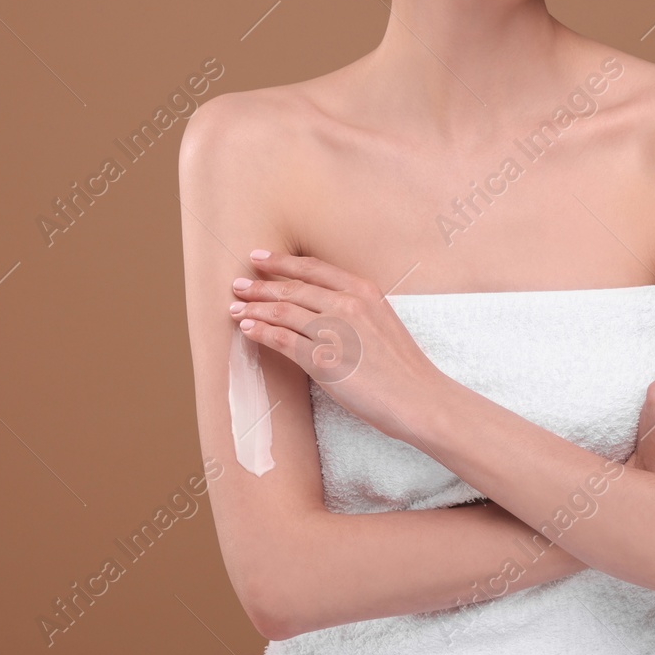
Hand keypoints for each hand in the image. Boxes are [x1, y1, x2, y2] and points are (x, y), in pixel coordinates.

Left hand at [230, 250, 442, 439]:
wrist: (419, 397)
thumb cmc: (403, 366)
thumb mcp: (383, 320)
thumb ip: (355, 308)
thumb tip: (321, 306)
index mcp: (363, 290)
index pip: (313, 269)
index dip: (282, 262)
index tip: (259, 257)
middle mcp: (347, 304)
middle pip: (293, 288)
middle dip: (260, 285)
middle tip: (238, 284)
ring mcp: (334, 330)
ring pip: (282, 312)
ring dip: (254, 309)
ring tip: (235, 308)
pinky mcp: (323, 359)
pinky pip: (282, 339)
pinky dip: (261, 332)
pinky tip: (248, 329)